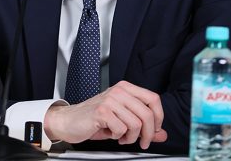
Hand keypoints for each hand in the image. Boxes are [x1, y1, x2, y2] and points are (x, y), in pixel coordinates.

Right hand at [43, 80, 167, 148]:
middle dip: (148, 133)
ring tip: (121, 137)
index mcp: (126, 89)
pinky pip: (121, 129)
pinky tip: (110, 133)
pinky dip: (117, 136)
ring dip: (130, 137)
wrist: (69, 121)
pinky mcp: (102, 112)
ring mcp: (110, 100)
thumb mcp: (122, 121)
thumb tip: (161, 134)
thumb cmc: (94, 119)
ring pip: (135, 124)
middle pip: (147, 114)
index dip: (158, 117)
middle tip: (143, 142)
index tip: (155, 129)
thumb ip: (143, 126)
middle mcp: (119, 91)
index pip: (153, 99)